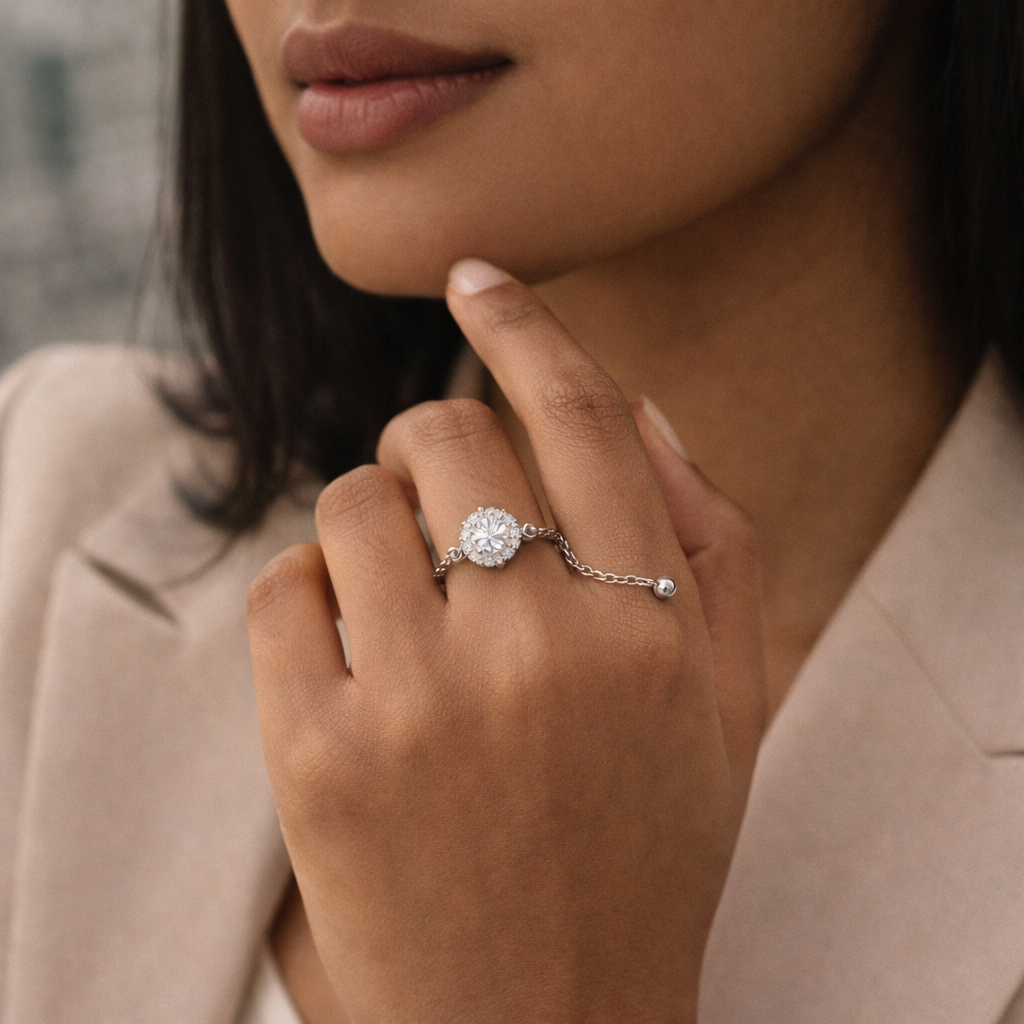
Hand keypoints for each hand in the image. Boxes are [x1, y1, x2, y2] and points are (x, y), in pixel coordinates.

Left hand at [248, 260, 766, 1023]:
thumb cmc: (640, 856)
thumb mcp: (726, 711)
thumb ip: (711, 548)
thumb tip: (641, 408)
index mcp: (650, 632)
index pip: (578, 417)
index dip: (524, 327)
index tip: (479, 277)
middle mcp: (535, 651)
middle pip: (443, 438)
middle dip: (431, 444)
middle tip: (439, 498)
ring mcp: (415, 704)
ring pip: (350, 504)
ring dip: (368, 521)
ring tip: (398, 594)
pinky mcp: (313, 757)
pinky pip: (282, 590)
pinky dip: (305, 593)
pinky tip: (344, 651)